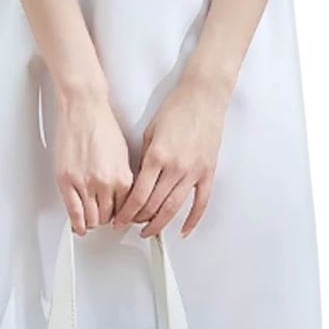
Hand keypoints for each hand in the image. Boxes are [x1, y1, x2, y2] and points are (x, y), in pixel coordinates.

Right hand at [52, 85, 133, 234]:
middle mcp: (104, 183)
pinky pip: (73, 212)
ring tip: (91, 221)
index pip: (126, 210)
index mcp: (123, 177)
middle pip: (108, 217)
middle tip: (104, 218)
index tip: (120, 217)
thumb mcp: (123, 154)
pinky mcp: (66, 181)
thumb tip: (121, 195)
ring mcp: (84, 184)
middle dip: (107, 219)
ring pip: (91, 218)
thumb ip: (123, 177)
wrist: (82, 107)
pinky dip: (77, 224)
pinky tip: (79, 227)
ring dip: (92, 222)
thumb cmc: (101, 123)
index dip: (122, 215)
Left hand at [113, 74, 228, 238]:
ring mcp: (193, 172)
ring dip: (159, 224)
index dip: (127, 212)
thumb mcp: (149, 132)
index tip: (120, 219)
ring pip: (174, 208)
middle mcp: (175, 168)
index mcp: (157, 157)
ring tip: (149, 231)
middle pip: (154, 205)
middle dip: (139, 219)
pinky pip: (200, 203)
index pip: (138, 195)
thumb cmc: (176, 108)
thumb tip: (137, 182)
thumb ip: (143, 159)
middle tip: (130, 225)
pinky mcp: (207, 172)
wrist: (202, 97)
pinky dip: (192, 220)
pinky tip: (183, 229)